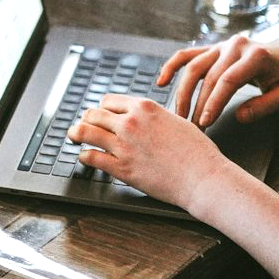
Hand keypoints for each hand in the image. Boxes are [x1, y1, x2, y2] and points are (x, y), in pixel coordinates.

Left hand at [69, 94, 239, 210]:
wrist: (204, 178)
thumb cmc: (198, 152)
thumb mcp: (177, 121)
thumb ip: (154, 117)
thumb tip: (143, 116)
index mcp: (144, 107)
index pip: (108, 101)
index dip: (102, 109)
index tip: (100, 115)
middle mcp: (130, 122)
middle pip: (92, 114)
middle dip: (87, 120)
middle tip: (84, 126)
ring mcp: (124, 145)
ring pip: (84, 131)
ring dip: (76, 134)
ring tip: (74, 137)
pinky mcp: (121, 167)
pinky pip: (90, 156)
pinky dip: (84, 156)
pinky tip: (85, 158)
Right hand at [160, 33, 278, 127]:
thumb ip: (266, 105)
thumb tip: (240, 116)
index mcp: (256, 55)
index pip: (228, 80)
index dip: (215, 102)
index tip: (206, 122)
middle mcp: (235, 45)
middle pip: (209, 76)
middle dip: (198, 104)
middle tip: (193, 127)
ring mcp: (220, 45)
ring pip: (193, 67)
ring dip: (183, 92)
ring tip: (180, 115)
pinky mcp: (210, 48)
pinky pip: (186, 55)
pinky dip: (171, 67)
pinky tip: (161, 82)